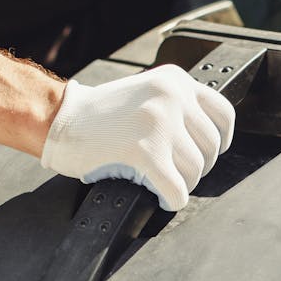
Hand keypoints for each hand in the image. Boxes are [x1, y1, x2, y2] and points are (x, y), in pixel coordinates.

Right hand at [40, 65, 234, 210]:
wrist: (57, 118)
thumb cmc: (97, 115)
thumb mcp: (146, 94)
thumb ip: (176, 107)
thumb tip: (206, 140)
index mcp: (175, 81)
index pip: (223, 113)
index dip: (220, 140)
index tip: (208, 152)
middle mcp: (172, 97)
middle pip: (210, 147)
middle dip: (196, 166)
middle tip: (175, 172)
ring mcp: (159, 123)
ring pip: (195, 170)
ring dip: (182, 184)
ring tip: (162, 182)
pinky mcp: (146, 151)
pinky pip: (177, 189)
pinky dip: (172, 199)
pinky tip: (161, 198)